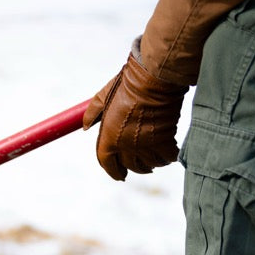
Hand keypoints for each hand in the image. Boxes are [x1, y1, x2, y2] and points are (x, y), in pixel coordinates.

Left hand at [83, 53, 186, 180]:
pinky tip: (169, 153)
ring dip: (152, 163)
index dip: (114, 172)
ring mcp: (145, 144)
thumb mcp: (103, 98)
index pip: (107, 164)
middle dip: (135, 168)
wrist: (152, 79)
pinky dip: (168, 157)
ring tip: (155, 159)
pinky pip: (167, 157)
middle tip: (141, 166)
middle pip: (131, 166)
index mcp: (109, 138)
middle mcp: (126, 145)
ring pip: (150, 164)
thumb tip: (85, 126)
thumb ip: (92, 114)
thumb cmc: (126, 86)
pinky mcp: (164, 140)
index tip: (119, 175)